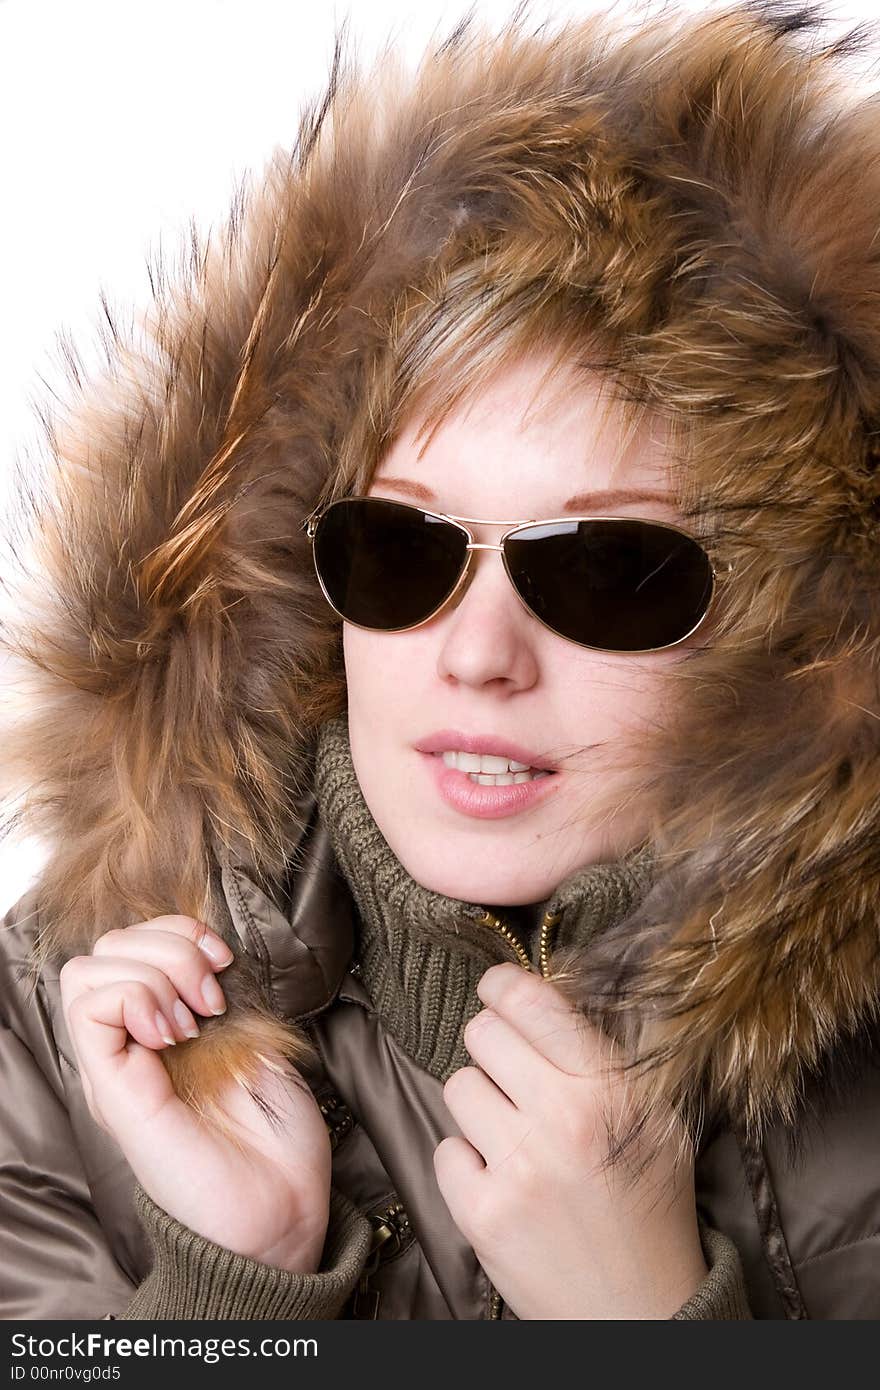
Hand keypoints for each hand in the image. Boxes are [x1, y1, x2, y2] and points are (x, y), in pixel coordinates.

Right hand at [60, 915, 330, 1273]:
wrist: (281, 1209)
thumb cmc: (275, 1139)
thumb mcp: (257, 1042)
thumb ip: (225, 995)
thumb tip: (211, 954)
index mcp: (162, 1029)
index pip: (133, 944)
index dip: (178, 932)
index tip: (225, 962)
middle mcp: (131, 1045)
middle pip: (106, 947)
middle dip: (168, 944)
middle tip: (211, 994)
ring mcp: (118, 1068)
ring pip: (87, 970)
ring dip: (153, 971)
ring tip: (194, 1018)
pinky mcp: (115, 1091)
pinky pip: (88, 1011)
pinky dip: (134, 998)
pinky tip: (175, 1033)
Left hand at [434, 963, 707, 1318]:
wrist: (641, 1309)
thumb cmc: (650, 1204)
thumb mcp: (659, 1118)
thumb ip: (615, 1052)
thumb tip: (563, 984)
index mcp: (610, 1090)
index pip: (532, 1003)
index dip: (504, 986)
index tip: (496, 988)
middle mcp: (561, 1121)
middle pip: (482, 1034)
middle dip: (493, 1046)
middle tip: (513, 1072)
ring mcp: (517, 1169)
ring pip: (458, 1086)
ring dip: (480, 1103)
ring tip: (514, 1131)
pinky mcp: (482, 1214)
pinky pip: (444, 1149)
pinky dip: (466, 1161)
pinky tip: (500, 1176)